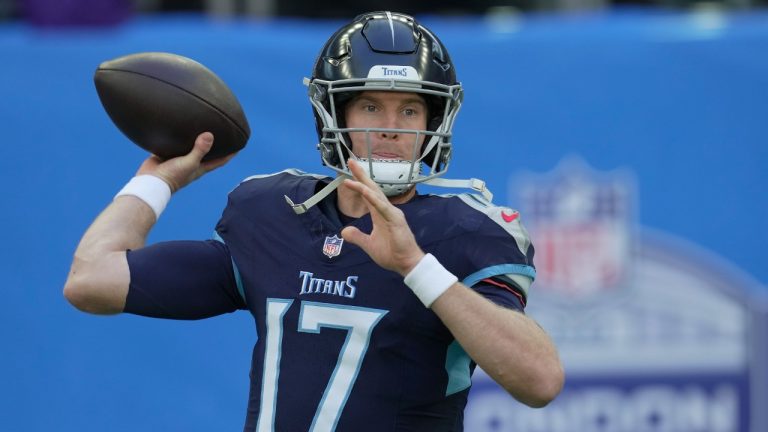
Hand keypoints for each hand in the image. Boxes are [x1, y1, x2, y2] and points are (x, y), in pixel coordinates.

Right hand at [136, 132, 236, 192]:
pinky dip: (177, 137)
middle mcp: (191, 163)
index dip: (230, 154)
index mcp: (200, 167)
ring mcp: (179, 158)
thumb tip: (210, 135)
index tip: (239, 145)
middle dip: (214, 144)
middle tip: (221, 131)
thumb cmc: (172, 176)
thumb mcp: (189, 163)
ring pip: (190, 146)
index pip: (220, 160)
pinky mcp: (167, 154)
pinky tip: (178, 126)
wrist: (150, 181)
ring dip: (195, 139)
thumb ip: (199, 150)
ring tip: (201, 125)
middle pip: (206, 152)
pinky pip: (174, 143)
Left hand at [340, 159, 424, 275]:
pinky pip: (382, 207)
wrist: (407, 265)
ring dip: (363, 183)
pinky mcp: (396, 220)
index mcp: (380, 214)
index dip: (359, 182)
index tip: (349, 172)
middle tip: (350, 161)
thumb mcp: (369, 245)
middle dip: (361, 174)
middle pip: (372, 188)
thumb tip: (344, 231)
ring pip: (375, 194)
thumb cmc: (392, 254)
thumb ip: (357, 237)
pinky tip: (364, 189)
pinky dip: (372, 198)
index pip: (367, 194)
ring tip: (352, 172)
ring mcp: (392, 214)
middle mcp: (386, 210)